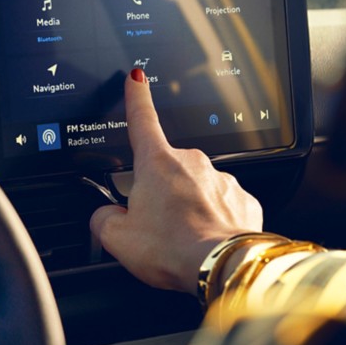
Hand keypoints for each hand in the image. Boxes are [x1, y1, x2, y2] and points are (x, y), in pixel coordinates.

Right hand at [90, 68, 263, 292]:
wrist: (222, 266)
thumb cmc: (173, 248)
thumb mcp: (118, 239)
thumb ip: (103, 220)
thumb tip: (105, 217)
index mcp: (157, 162)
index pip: (142, 119)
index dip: (135, 97)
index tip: (136, 78)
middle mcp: (192, 163)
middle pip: (166, 170)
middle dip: (159, 192)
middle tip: (155, 226)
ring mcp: (221, 179)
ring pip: (195, 190)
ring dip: (187, 208)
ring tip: (181, 240)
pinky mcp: (242, 199)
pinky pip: (220, 207)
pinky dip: (212, 222)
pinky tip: (205, 242)